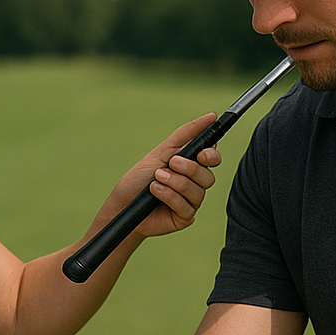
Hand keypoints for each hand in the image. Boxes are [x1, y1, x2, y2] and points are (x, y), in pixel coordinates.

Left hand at [109, 115, 221, 238]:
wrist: (123, 202)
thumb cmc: (140, 177)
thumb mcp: (162, 151)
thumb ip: (186, 134)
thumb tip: (211, 117)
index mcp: (192, 166)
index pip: (213, 159)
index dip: (211, 156)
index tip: (201, 154)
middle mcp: (195, 184)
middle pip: (208, 176)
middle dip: (189, 169)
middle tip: (171, 164)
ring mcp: (191, 202)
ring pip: (197, 191)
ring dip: (175, 182)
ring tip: (157, 179)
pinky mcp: (184, 217)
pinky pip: (186, 206)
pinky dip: (169, 196)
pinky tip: (155, 192)